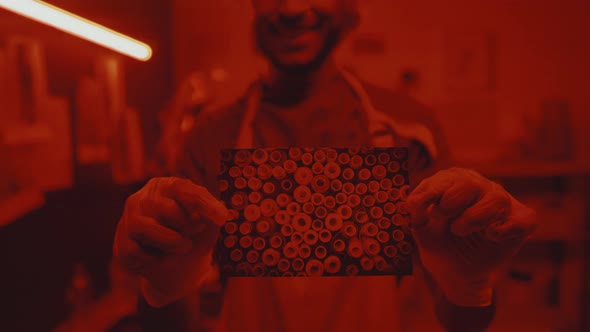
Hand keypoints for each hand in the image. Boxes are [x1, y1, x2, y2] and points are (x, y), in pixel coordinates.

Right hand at [113, 177, 226, 306]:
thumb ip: (213, 214)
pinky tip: (162, 258)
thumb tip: (220, 212)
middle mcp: (142, 198)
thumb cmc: (194, 236)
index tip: (222, 218)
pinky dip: (153, 259)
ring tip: (185, 246)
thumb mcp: (209, 223)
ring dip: (170, 241)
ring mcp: (128, 221)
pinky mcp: (122, 245)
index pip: (181, 188)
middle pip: (163, 208)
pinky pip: (134, 251)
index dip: (202, 203)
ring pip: (142, 228)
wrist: (178, 268)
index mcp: (165, 186)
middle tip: (197, 230)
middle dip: (185, 223)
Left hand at [406, 168, 536, 306]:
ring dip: (473, 218)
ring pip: (496, 200)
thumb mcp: (421, 230)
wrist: (455, 270)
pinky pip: (522, 220)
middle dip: (451, 201)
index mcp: (452, 181)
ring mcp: (502, 201)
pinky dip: (504, 229)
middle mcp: (479, 186)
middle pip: (470, 183)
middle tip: (442, 215)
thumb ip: (416, 216)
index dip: (429, 192)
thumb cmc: (438, 241)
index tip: (414, 206)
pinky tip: (490, 236)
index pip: (443, 179)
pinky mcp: (521, 220)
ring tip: (459, 230)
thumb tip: (412, 205)